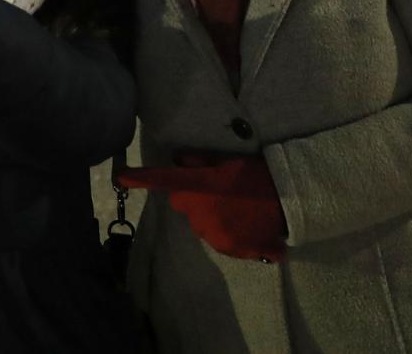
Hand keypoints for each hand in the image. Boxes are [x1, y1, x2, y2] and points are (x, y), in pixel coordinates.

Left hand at [116, 154, 286, 261]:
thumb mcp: (228, 163)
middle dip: (193, 196)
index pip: (165, 180)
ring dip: (209, 214)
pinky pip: (216, 238)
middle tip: (216, 188)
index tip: (120, 177)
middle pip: (183, 203)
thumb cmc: (258, 176)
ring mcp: (214, 234)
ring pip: (199, 222)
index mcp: (201, 187)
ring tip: (236, 205)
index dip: (141, 178)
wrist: (291, 201)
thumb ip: (201, 165)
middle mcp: (202, 213)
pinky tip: (243, 221)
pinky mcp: (229, 249)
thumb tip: (180, 162)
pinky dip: (225, 230)